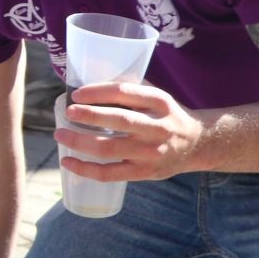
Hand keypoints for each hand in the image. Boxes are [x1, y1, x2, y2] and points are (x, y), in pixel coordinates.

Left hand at [56, 81, 205, 181]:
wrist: (199, 145)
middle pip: (118, 120)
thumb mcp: (157, 98)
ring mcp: (150, 152)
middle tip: (68, 112)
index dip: (98, 92)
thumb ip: (130, 91)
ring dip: (79, 142)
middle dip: (89, 116)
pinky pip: (110, 174)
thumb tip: (87, 83)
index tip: (76, 94)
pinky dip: (85, 169)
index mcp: (159, 102)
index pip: (125, 92)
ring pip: (109, 148)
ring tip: (60, 135)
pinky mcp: (144, 172)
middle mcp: (157, 127)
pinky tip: (68, 162)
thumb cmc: (167, 117)